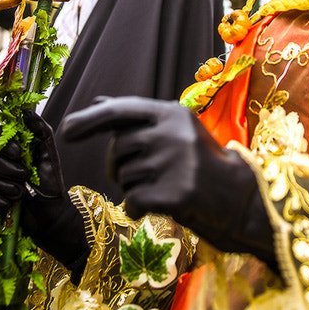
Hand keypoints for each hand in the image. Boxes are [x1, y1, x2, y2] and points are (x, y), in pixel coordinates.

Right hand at [0, 110, 89, 281]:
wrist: (51, 213)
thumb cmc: (51, 181)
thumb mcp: (50, 153)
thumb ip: (40, 129)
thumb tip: (26, 110)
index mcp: (11, 147)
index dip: (2, 142)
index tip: (18, 152)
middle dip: (6, 168)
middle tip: (24, 176)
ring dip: (5, 185)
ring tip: (21, 192)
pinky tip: (9, 203)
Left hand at [62, 97, 277, 271]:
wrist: (242, 199)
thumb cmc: (201, 163)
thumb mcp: (174, 132)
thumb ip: (136, 120)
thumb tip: (96, 102)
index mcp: (172, 112)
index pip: (120, 111)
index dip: (89, 119)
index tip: (66, 130)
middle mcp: (173, 133)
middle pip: (118, 148)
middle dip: (118, 165)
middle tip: (140, 173)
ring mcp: (176, 163)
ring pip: (124, 176)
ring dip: (132, 186)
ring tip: (162, 186)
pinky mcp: (177, 193)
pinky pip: (132, 201)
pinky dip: (136, 207)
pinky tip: (157, 206)